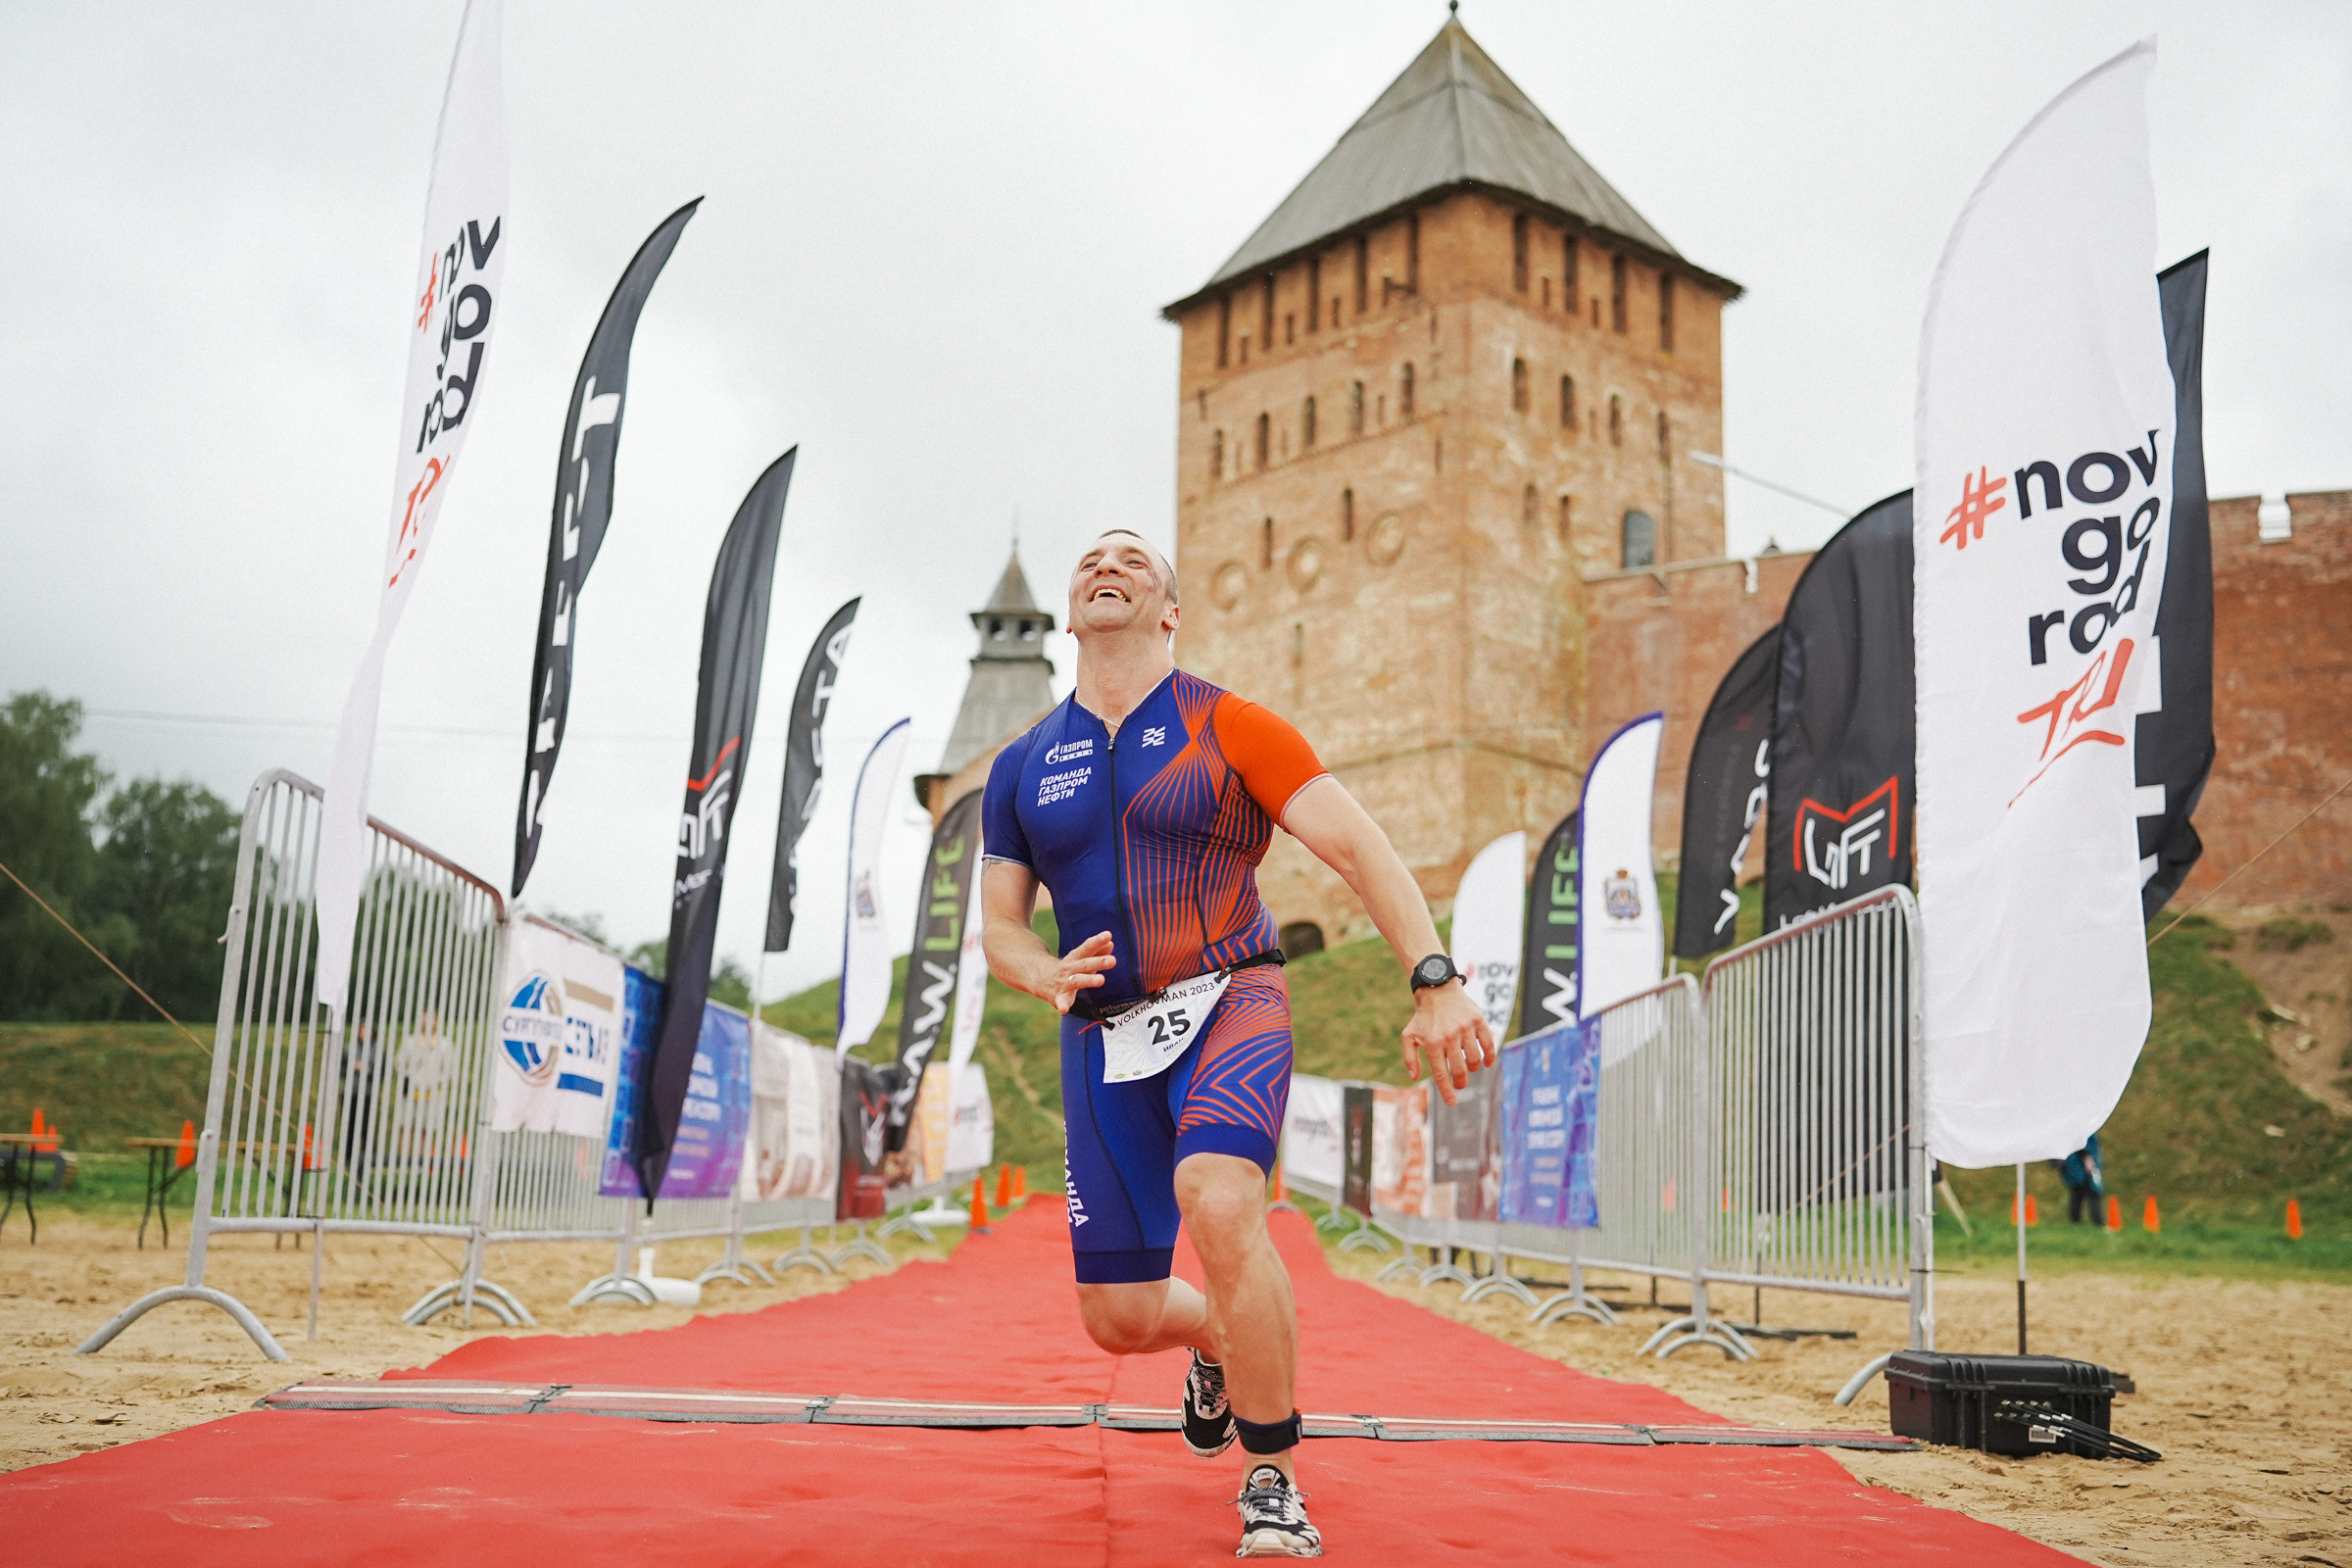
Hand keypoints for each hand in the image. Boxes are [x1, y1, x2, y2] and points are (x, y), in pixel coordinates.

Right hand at [1048, 931, 1116, 1014]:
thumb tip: (1110, 943)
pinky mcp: (1059, 997)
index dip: (1097, 941)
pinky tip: (1064, 1009)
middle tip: (1113, 960)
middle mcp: (1070, 968)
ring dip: (1088, 980)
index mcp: (1076, 957)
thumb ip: (1096, 951)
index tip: (1108, 935)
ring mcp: (1064, 982)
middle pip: (1084, 964)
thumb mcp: (1081, 958)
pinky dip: (1062, 1005)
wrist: (1041, 978)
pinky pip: (1060, 1001)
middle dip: (1098, 962)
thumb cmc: (1069, 967)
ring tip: (1101, 980)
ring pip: (1077, 980)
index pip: (1087, 948)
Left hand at [1400, 979, 1494, 1105]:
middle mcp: (1449, 1036)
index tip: (1452, 1103)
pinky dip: (1490, 1056)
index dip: (1447, 1091)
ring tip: (1468, 1067)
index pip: (1441, 1073)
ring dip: (1473, 1068)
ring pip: (1474, 1059)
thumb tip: (1414, 1078)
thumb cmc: (1423, 1017)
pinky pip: (1488, 1043)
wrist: (1438, 989)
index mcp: (1432, 1042)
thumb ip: (1409, 1057)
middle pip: (1459, 1070)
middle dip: (1461, 1082)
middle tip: (1460, 1084)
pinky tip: (1486, 1063)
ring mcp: (1465, 1028)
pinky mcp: (1478, 1020)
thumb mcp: (1408, 1035)